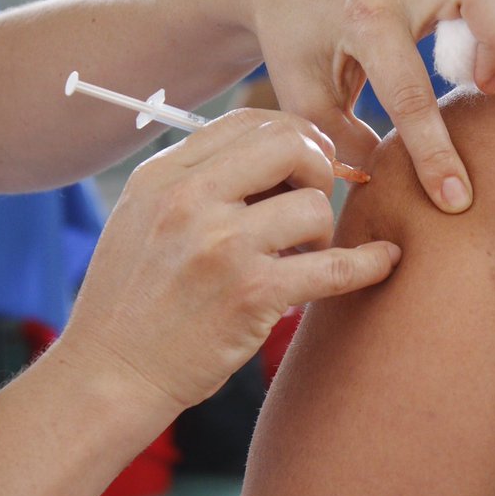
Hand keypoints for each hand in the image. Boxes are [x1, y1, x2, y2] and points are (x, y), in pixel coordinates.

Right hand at [57, 109, 400, 412]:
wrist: (110, 374)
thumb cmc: (131, 300)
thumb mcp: (142, 218)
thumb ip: (198, 180)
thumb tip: (277, 150)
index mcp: (163, 175)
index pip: (247, 121)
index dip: (290, 136)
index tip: (303, 163)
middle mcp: (190, 200)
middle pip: (289, 144)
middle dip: (316, 166)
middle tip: (311, 201)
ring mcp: (222, 246)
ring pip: (314, 205)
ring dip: (322, 229)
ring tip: (301, 255)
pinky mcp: (253, 295)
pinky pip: (335, 266)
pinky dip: (369, 264)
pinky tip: (384, 262)